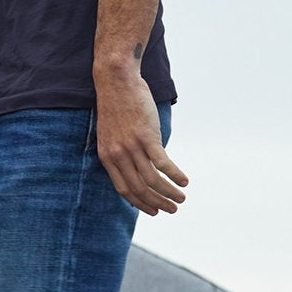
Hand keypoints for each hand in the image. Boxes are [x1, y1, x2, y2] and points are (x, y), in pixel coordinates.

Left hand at [94, 78, 188, 216]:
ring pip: (152, 180)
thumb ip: (120, 151)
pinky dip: (175, 175)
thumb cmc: (116, 104)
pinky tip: (184, 181)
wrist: (117, 80)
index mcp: (107, 157)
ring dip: (169, 193)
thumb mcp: (110, 133)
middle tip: (171, 210)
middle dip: (157, 203)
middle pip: (139, 189)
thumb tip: (136, 165)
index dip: (139, 203)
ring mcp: (132, 146)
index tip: (152, 211)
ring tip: (181, 198)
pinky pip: (163, 163)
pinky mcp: (146, 136)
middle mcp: (118, 155)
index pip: (124, 189)